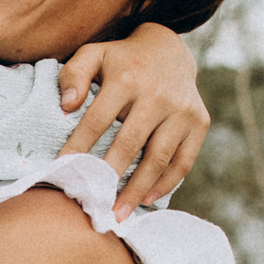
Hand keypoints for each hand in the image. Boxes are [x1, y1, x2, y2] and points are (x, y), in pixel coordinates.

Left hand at [56, 21, 208, 216]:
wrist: (169, 50)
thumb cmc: (122, 60)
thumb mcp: (94, 54)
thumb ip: (73, 74)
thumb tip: (66, 106)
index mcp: (127, 78)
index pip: (97, 120)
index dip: (79, 147)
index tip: (64, 170)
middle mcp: (158, 94)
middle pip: (129, 144)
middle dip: (109, 177)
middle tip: (93, 204)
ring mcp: (182, 110)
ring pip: (158, 158)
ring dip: (137, 189)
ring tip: (119, 213)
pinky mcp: (199, 122)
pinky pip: (183, 160)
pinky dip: (166, 183)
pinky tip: (147, 199)